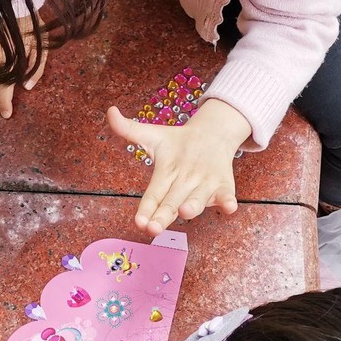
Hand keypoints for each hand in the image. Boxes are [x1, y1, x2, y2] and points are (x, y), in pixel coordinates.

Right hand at [106, 98, 251, 235]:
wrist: (211, 137)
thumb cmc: (179, 143)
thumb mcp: (153, 135)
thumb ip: (130, 129)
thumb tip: (110, 111)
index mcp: (165, 179)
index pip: (152, 196)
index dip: (145, 210)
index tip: (139, 222)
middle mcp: (183, 188)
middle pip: (171, 204)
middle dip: (163, 217)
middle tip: (154, 228)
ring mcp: (204, 189)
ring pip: (197, 201)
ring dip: (193, 207)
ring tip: (186, 211)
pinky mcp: (223, 187)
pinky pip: (225, 196)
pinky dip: (227, 202)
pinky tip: (229, 206)